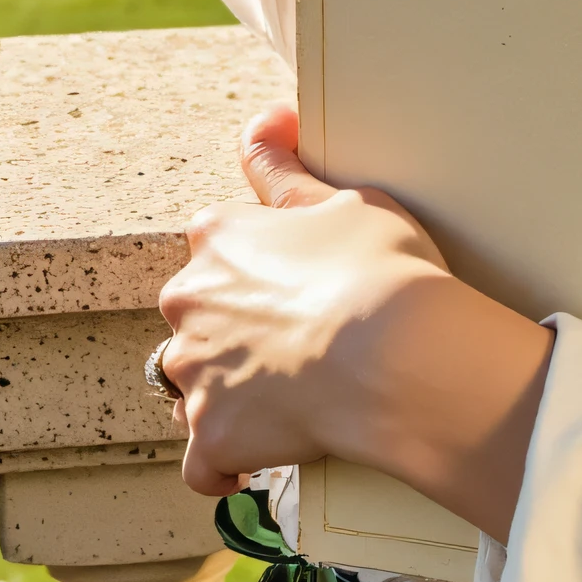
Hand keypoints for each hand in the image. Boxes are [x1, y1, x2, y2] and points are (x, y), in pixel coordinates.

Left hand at [158, 104, 552, 533]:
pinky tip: (253, 460)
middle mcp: (188, 303)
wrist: (392, 354)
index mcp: (216, 239)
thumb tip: (266, 119)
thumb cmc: (379, 269)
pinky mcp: (213, 436)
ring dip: (225, 394)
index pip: (214, 250)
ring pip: (192, 387)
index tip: (291, 287)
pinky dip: (224, 462)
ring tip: (285, 400)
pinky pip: (203, 462)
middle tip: (298, 344)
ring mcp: (195, 374)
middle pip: (195, 320)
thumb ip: (288, 167)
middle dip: (232, 333)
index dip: (255, 270)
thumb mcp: (343, 197)